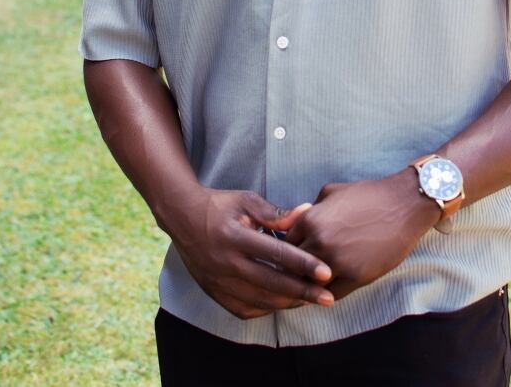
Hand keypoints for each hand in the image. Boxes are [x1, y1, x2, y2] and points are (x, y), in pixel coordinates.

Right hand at [168, 188, 334, 319]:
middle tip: (328, 297)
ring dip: (288, 302)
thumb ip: (276, 212)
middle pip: (271, 283)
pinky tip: (283, 303)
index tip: (326, 272)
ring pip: (259, 300)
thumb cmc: (219, 205)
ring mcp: (218, 281)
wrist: (182, 217)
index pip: (276, 254)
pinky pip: (244, 309)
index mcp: (235, 237)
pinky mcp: (214, 292)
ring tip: (312, 301)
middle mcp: (226, 263)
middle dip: (303, 292)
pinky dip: (266, 308)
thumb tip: (307, 211)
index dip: (303, 264)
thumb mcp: (246, 201)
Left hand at [285, 169, 440, 300]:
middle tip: (293, 278)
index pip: (285, 245)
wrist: (403, 205)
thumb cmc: (368, 195)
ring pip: (310, 284)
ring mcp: (337, 261)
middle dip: (294, 271)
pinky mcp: (356, 276)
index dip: (286, 252)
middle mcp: (319, 242)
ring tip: (307, 288)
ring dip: (309, 286)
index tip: (288, 258)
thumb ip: (309, 210)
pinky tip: (327, 290)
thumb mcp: (331, 192)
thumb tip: (295, 224)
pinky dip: (327, 293)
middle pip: (293, 267)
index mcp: (310, 219)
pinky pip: (331, 293)